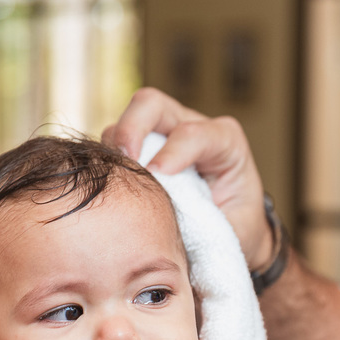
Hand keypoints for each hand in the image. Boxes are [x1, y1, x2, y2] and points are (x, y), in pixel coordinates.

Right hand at [101, 87, 274, 269]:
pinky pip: (110, 146)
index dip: (176, 150)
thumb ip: (206, 226)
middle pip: (152, 105)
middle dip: (132, 128)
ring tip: (114, 181)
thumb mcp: (232, 230)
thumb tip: (170, 235)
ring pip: (124, 121)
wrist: (231, 231)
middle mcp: (188, 130)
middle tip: (125, 161)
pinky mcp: (135, 152)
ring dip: (114, 147)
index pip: (197, 133)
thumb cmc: (234, 229)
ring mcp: (158, 138)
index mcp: (224, 144)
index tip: (158, 174)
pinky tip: (110, 190)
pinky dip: (104, 163)